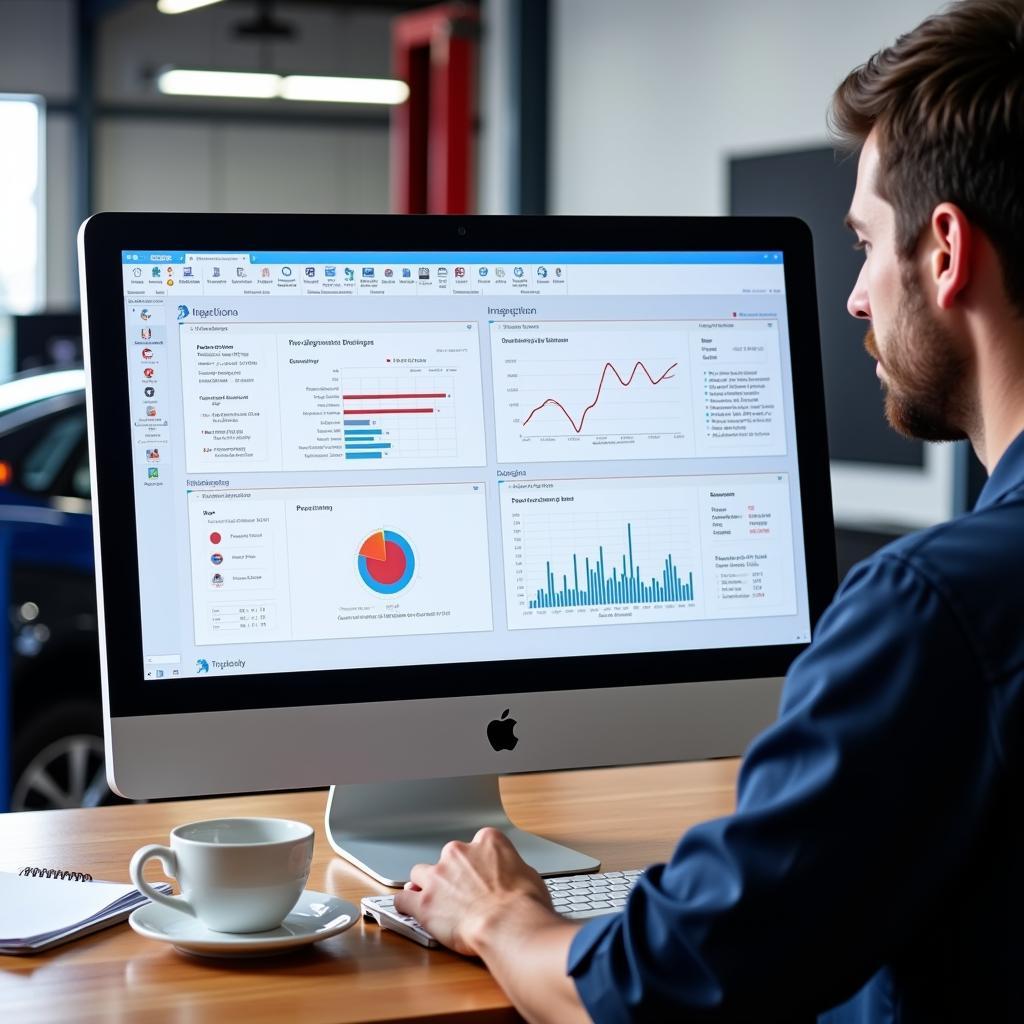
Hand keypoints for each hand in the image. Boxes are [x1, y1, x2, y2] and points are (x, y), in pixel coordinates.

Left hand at [394, 827, 557, 955]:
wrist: (509, 926)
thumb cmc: (524, 905)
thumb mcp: (529, 875)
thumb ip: (512, 870)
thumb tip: (512, 879)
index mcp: (487, 841)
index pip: (477, 843)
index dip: (479, 862)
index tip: (480, 874)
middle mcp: (459, 853)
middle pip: (447, 858)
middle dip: (452, 874)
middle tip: (463, 894)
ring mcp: (438, 876)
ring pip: (420, 874)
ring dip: (426, 887)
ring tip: (435, 903)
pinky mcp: (424, 902)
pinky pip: (403, 899)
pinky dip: (406, 905)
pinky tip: (410, 911)